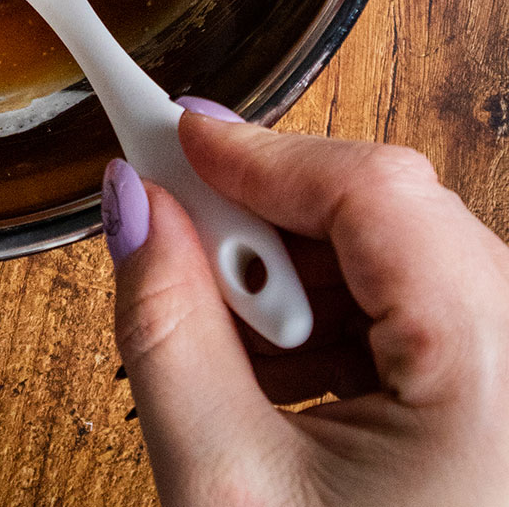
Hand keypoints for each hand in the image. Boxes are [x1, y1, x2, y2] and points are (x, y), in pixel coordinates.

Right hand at [104, 103, 508, 505]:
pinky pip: (418, 311)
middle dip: (269, 218)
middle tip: (178, 243)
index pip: (373, 192)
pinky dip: (336, 318)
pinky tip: (285, 377)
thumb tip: (129, 202)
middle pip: (388, 214)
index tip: (169, 130)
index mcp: (495, 375)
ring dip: (296, 273)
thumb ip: (164, 326)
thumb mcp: (229, 489)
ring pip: (399, 257)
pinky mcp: (502, 402)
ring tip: (236, 350)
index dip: (261, 151)